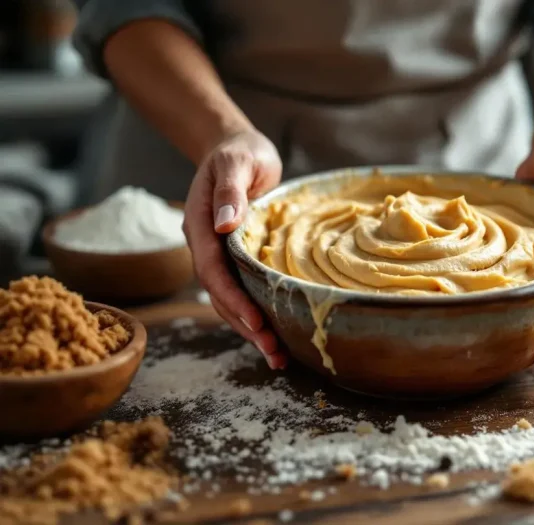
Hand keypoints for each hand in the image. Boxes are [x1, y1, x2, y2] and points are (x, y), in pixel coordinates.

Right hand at [183, 131, 286, 368]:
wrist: (237, 149)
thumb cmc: (239, 153)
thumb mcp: (236, 162)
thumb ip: (231, 190)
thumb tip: (226, 224)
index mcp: (201, 226)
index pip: (213, 271)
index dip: (234, 300)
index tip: (257, 323)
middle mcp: (206, 246)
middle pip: (221, 295)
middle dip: (246, 326)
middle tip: (275, 353)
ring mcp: (220, 255)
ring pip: (230, 300)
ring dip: (252, 329)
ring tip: (278, 357)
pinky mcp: (236, 259)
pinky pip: (243, 291)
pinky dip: (257, 314)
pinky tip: (276, 334)